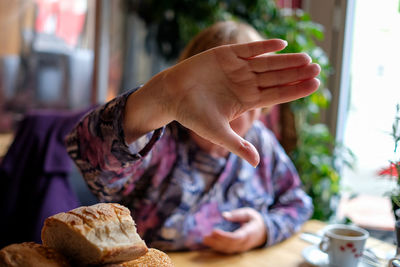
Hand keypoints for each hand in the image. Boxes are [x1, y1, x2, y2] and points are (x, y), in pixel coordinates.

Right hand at [162, 39, 319, 165]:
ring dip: (286, 60)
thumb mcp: (217, 132)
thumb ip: (237, 145)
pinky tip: (282, 44)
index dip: (295, 90)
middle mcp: (245, 83)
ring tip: (306, 58)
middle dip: (296, 73)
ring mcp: (237, 68)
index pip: (276, 95)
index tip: (315, 85)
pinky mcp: (226, 54)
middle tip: (317, 68)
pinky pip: (249, 49)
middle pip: (276, 77)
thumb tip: (256, 163)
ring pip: (267, 63)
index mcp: (246, 100)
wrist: (171, 95)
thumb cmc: (192, 115)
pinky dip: (264, 46)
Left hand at [203, 208, 266, 253]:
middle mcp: (244, 243)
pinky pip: (226, 250)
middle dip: (216, 241)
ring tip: (204, 239)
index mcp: (249, 233)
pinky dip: (217, 247)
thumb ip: (237, 214)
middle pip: (229, 245)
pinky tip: (209, 243)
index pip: (236, 237)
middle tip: (205, 236)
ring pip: (227, 249)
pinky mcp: (236, 248)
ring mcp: (241, 247)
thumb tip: (224, 215)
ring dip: (215, 245)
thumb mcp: (249, 213)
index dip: (224, 236)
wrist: (263, 232)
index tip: (214, 231)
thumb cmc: (254, 220)